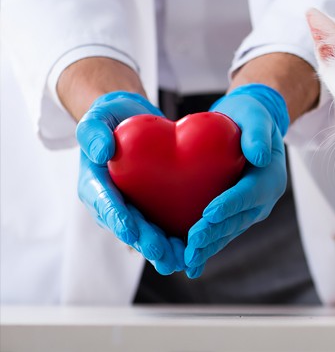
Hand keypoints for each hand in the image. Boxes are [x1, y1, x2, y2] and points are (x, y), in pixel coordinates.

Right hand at [76, 91, 184, 273]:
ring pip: (148, 233)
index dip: (117, 218)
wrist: (130, 121)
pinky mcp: (155, 207)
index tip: (129, 231)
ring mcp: (135, 208)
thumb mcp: (98, 117)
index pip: (104, 203)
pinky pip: (166, 225)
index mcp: (95, 185)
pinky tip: (196, 251)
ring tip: (182, 261)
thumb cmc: (110, 118)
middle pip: (129, 226)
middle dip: (145, 242)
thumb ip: (94, 133)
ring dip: (165, 249)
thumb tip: (101, 152)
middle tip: (162, 254)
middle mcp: (113, 203)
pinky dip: (180, 238)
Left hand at [184, 84, 289, 277]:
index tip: (209, 213)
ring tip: (188, 262)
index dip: (229, 204)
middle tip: (192, 243)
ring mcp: (249, 211)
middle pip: (238, 219)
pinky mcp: (235, 214)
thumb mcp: (256, 117)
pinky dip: (206, 247)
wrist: (250, 126)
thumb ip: (258, 134)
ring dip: (209, 247)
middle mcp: (262, 200)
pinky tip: (190, 263)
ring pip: (228, 232)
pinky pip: (221, 232)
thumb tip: (260, 155)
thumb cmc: (250, 117)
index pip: (249, 193)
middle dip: (215, 233)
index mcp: (270, 178)